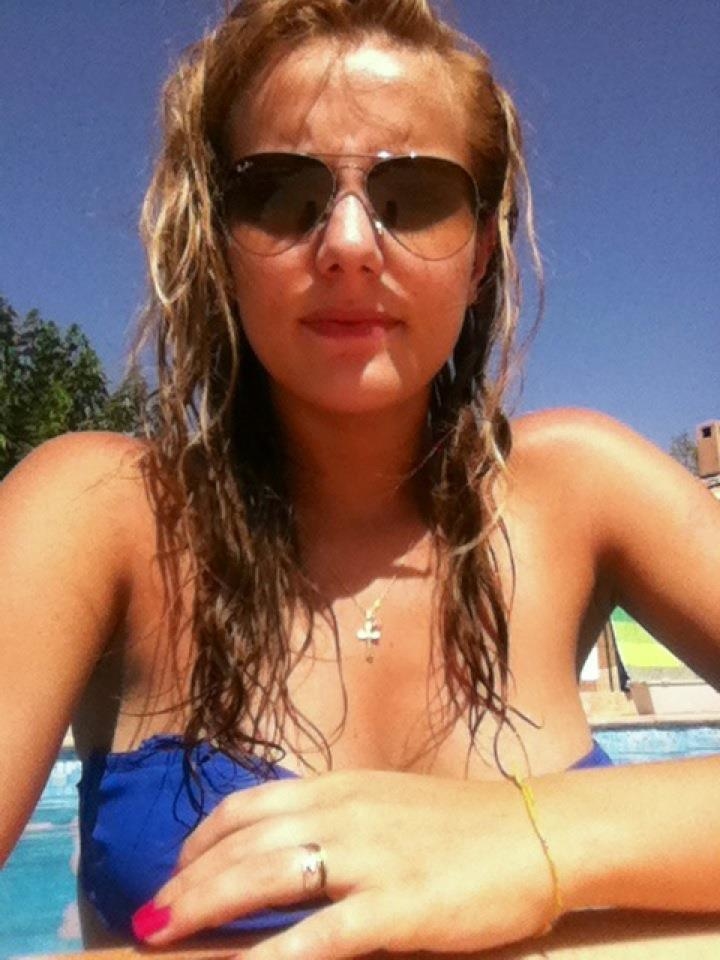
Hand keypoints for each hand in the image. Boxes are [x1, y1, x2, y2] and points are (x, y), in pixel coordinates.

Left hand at [132, 770, 561, 956]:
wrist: (540, 831)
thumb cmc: (465, 823)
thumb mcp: (389, 804)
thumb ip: (336, 821)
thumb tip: (283, 849)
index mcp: (342, 788)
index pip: (250, 805)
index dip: (202, 839)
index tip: (177, 871)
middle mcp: (345, 814)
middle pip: (244, 842)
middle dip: (186, 881)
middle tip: (149, 917)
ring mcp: (370, 859)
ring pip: (267, 876)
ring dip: (206, 907)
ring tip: (165, 934)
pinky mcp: (400, 907)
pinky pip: (323, 934)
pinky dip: (275, 956)